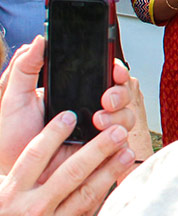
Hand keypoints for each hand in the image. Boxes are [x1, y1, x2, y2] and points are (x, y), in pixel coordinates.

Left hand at [0, 37, 137, 177]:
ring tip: (98, 122)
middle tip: (106, 99)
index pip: (104, 75)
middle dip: (119, 93)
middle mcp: (91, 110)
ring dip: (119, 116)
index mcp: (74, 93)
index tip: (114, 70)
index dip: (115, 70)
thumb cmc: (13, 139)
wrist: (17, 175)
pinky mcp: (104, 153)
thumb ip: (25, 68)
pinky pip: (124, 144)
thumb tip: (38, 41)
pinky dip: (120, 141)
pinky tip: (108, 140)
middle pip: (123, 93)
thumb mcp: (14, 99)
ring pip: (127, 116)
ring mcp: (100, 132)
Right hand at [0, 109, 133, 215]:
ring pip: (87, 191)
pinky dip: (105, 190)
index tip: (70, 116)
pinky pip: (90, 208)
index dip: (52, 134)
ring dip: (110, 168)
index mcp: (10, 195)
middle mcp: (32, 208)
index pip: (33, 157)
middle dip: (97, 149)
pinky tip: (119, 175)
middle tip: (116, 130)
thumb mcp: (0, 205)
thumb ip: (21, 181)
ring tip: (127, 150)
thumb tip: (44, 151)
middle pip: (70, 171)